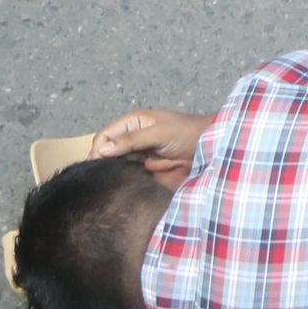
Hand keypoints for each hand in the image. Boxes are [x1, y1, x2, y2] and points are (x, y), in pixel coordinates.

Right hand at [90, 108, 211, 181]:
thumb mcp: (158, 134)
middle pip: (107, 152)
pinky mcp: (145, 167)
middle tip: (102, 179)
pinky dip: (127, 179)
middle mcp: (131, 136)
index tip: (95, 167)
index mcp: (132, 122)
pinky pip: (129, 174)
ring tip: (112, 184)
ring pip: (116, 165)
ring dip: (116, 173)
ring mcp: (138, 153)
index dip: (97, 150)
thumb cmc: (187, 133)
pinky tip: (124, 186)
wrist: (211, 148)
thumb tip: (101, 149)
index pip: (104, 136)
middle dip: (104, 164)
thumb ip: (131, 140)